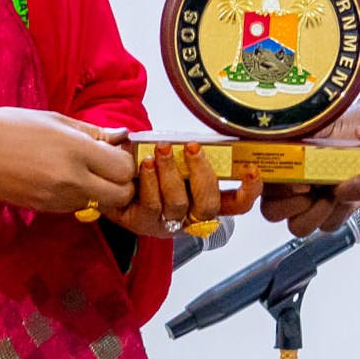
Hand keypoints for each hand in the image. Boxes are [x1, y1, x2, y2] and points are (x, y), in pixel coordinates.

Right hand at [0, 108, 137, 215]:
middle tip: (110, 169)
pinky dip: (82, 198)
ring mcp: (59, 199)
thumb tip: (120, 135)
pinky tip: (66, 180)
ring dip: (103, 193)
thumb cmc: (10, 125)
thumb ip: (91, 131)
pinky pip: (78, 208)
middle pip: (120, 196)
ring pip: (101, 205)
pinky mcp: (46, 210)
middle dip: (122, 185)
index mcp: (76, 151)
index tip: (117, 153)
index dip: (127, 163)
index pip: (124, 170)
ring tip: (87, 172)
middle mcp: (73, 179)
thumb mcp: (55, 119)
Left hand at [104, 143, 263, 237]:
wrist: (109, 173)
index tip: (251, 169)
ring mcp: (167, 223)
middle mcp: (190, 216)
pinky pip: (152, 207)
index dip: (249, 191)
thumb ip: (190, 148)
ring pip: (179, 204)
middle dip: (203, 173)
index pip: (236, 204)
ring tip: (162, 149)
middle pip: (210, 205)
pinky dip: (151, 182)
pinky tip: (146, 164)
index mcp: (205, 200)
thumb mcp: (174, 152)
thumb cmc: (148, 161)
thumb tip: (205, 134)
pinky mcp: (142, 224)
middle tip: (192, 147)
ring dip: (172, 173)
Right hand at [261, 94, 359, 236]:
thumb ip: (291, 132)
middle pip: (271, 212)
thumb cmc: (333, 127)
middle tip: (312, 187)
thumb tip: (277, 135)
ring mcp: (306, 205)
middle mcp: (284, 188)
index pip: (256, 184)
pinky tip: (344, 195)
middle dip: (293, 204)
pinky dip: (337, 212)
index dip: (275, 188)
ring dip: (316, 212)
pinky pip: (326, 226)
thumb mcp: (310, 124)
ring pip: (298, 227)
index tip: (297, 181)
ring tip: (331, 192)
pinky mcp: (329, 215)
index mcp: (273, 164)